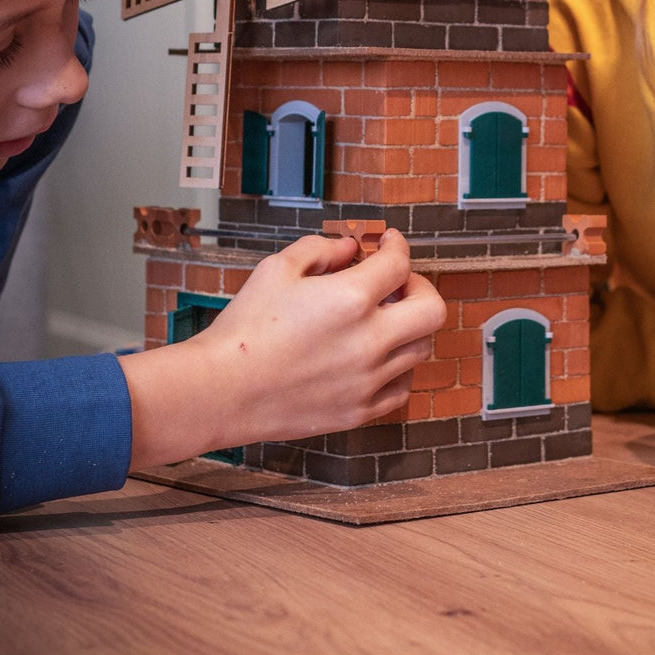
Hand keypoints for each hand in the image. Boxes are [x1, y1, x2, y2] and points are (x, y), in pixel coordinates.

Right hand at [121, 229, 447, 467]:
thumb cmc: (244, 329)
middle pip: (432, 310)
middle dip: (421, 287)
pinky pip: (401, 388)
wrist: (221, 390)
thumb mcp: (277, 268)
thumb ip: (320, 249)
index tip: (389, 244)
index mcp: (350, 300)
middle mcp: (369, 341)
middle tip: (398, 283)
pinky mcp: (359, 410)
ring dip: (408, 327)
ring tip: (382, 319)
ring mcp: (368, 380)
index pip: (399, 264)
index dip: (397, 246)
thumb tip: (350, 248)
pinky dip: (397, 368)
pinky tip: (375, 356)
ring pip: (420, 349)